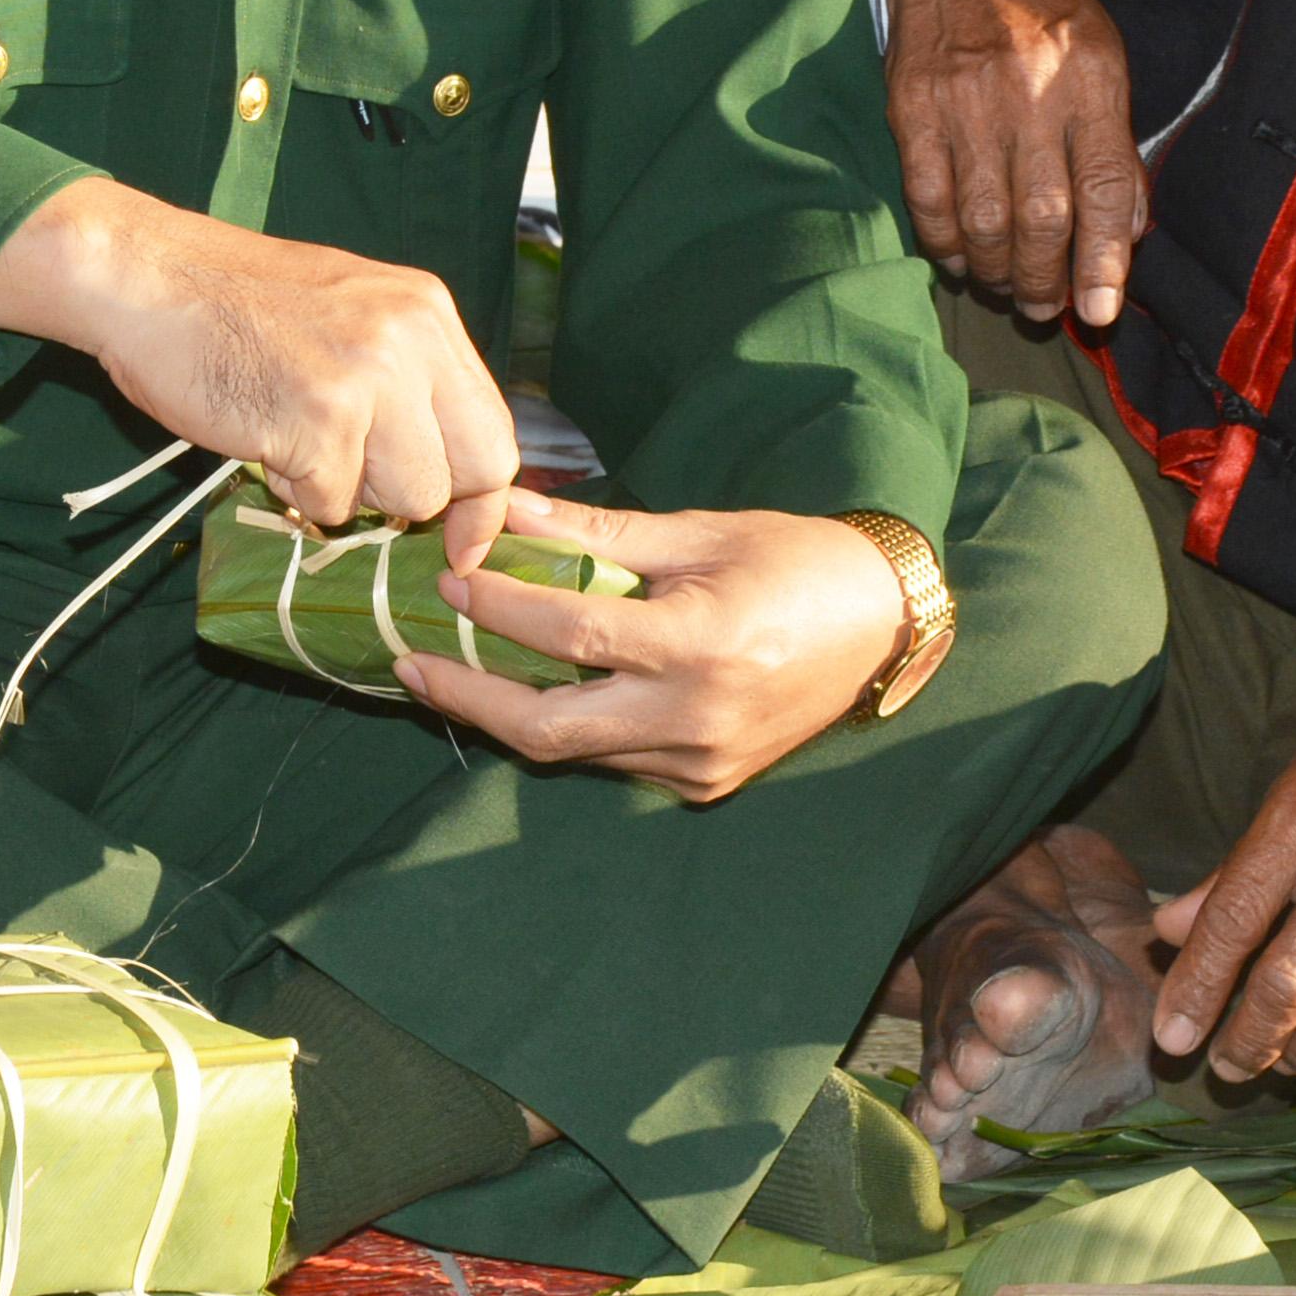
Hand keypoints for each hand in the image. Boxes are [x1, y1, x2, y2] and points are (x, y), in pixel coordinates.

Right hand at [0, 176, 516, 532]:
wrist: (144, 277)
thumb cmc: (232, 302)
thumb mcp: (349, 313)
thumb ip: (407, 378)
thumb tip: (446, 473)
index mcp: (427, 310)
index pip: (495, 432)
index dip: (481, 499)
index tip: (462, 541)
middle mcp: (412, 338)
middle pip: (468, 475)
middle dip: (416, 500)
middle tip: (355, 479)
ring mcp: (369, 376)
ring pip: (404, 498)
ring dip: (347, 490)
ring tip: (295, 435)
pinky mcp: (318, 417)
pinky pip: (331, 502)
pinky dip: (293, 487)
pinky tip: (263, 433)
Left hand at [391, 491, 902, 803]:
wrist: (884, 627)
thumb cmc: (795, 561)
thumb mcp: (699, 532)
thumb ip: (598, 536)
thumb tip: (506, 511)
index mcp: (702, 646)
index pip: (572, 636)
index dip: (500, 611)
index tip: (447, 581)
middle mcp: (697, 719)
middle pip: (550, 730)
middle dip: (470, 699)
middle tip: (411, 663)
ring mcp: (701, 763)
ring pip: (576, 751)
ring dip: (509, 712)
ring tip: (452, 669)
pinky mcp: (704, 784)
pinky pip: (614, 758)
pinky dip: (568, 724)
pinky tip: (531, 688)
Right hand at [879, 0, 1146, 324]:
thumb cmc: (1041, 8)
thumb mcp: (1103, 55)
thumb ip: (1115, 142)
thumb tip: (1128, 230)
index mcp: (1089, 78)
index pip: (1104, 188)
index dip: (1104, 260)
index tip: (1101, 312)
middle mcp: (1028, 91)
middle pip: (1042, 215)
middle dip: (1046, 280)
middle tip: (1046, 308)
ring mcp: (964, 100)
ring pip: (983, 217)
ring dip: (997, 271)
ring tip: (1007, 288)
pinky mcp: (912, 106)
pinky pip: (927, 197)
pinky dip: (943, 242)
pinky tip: (959, 259)